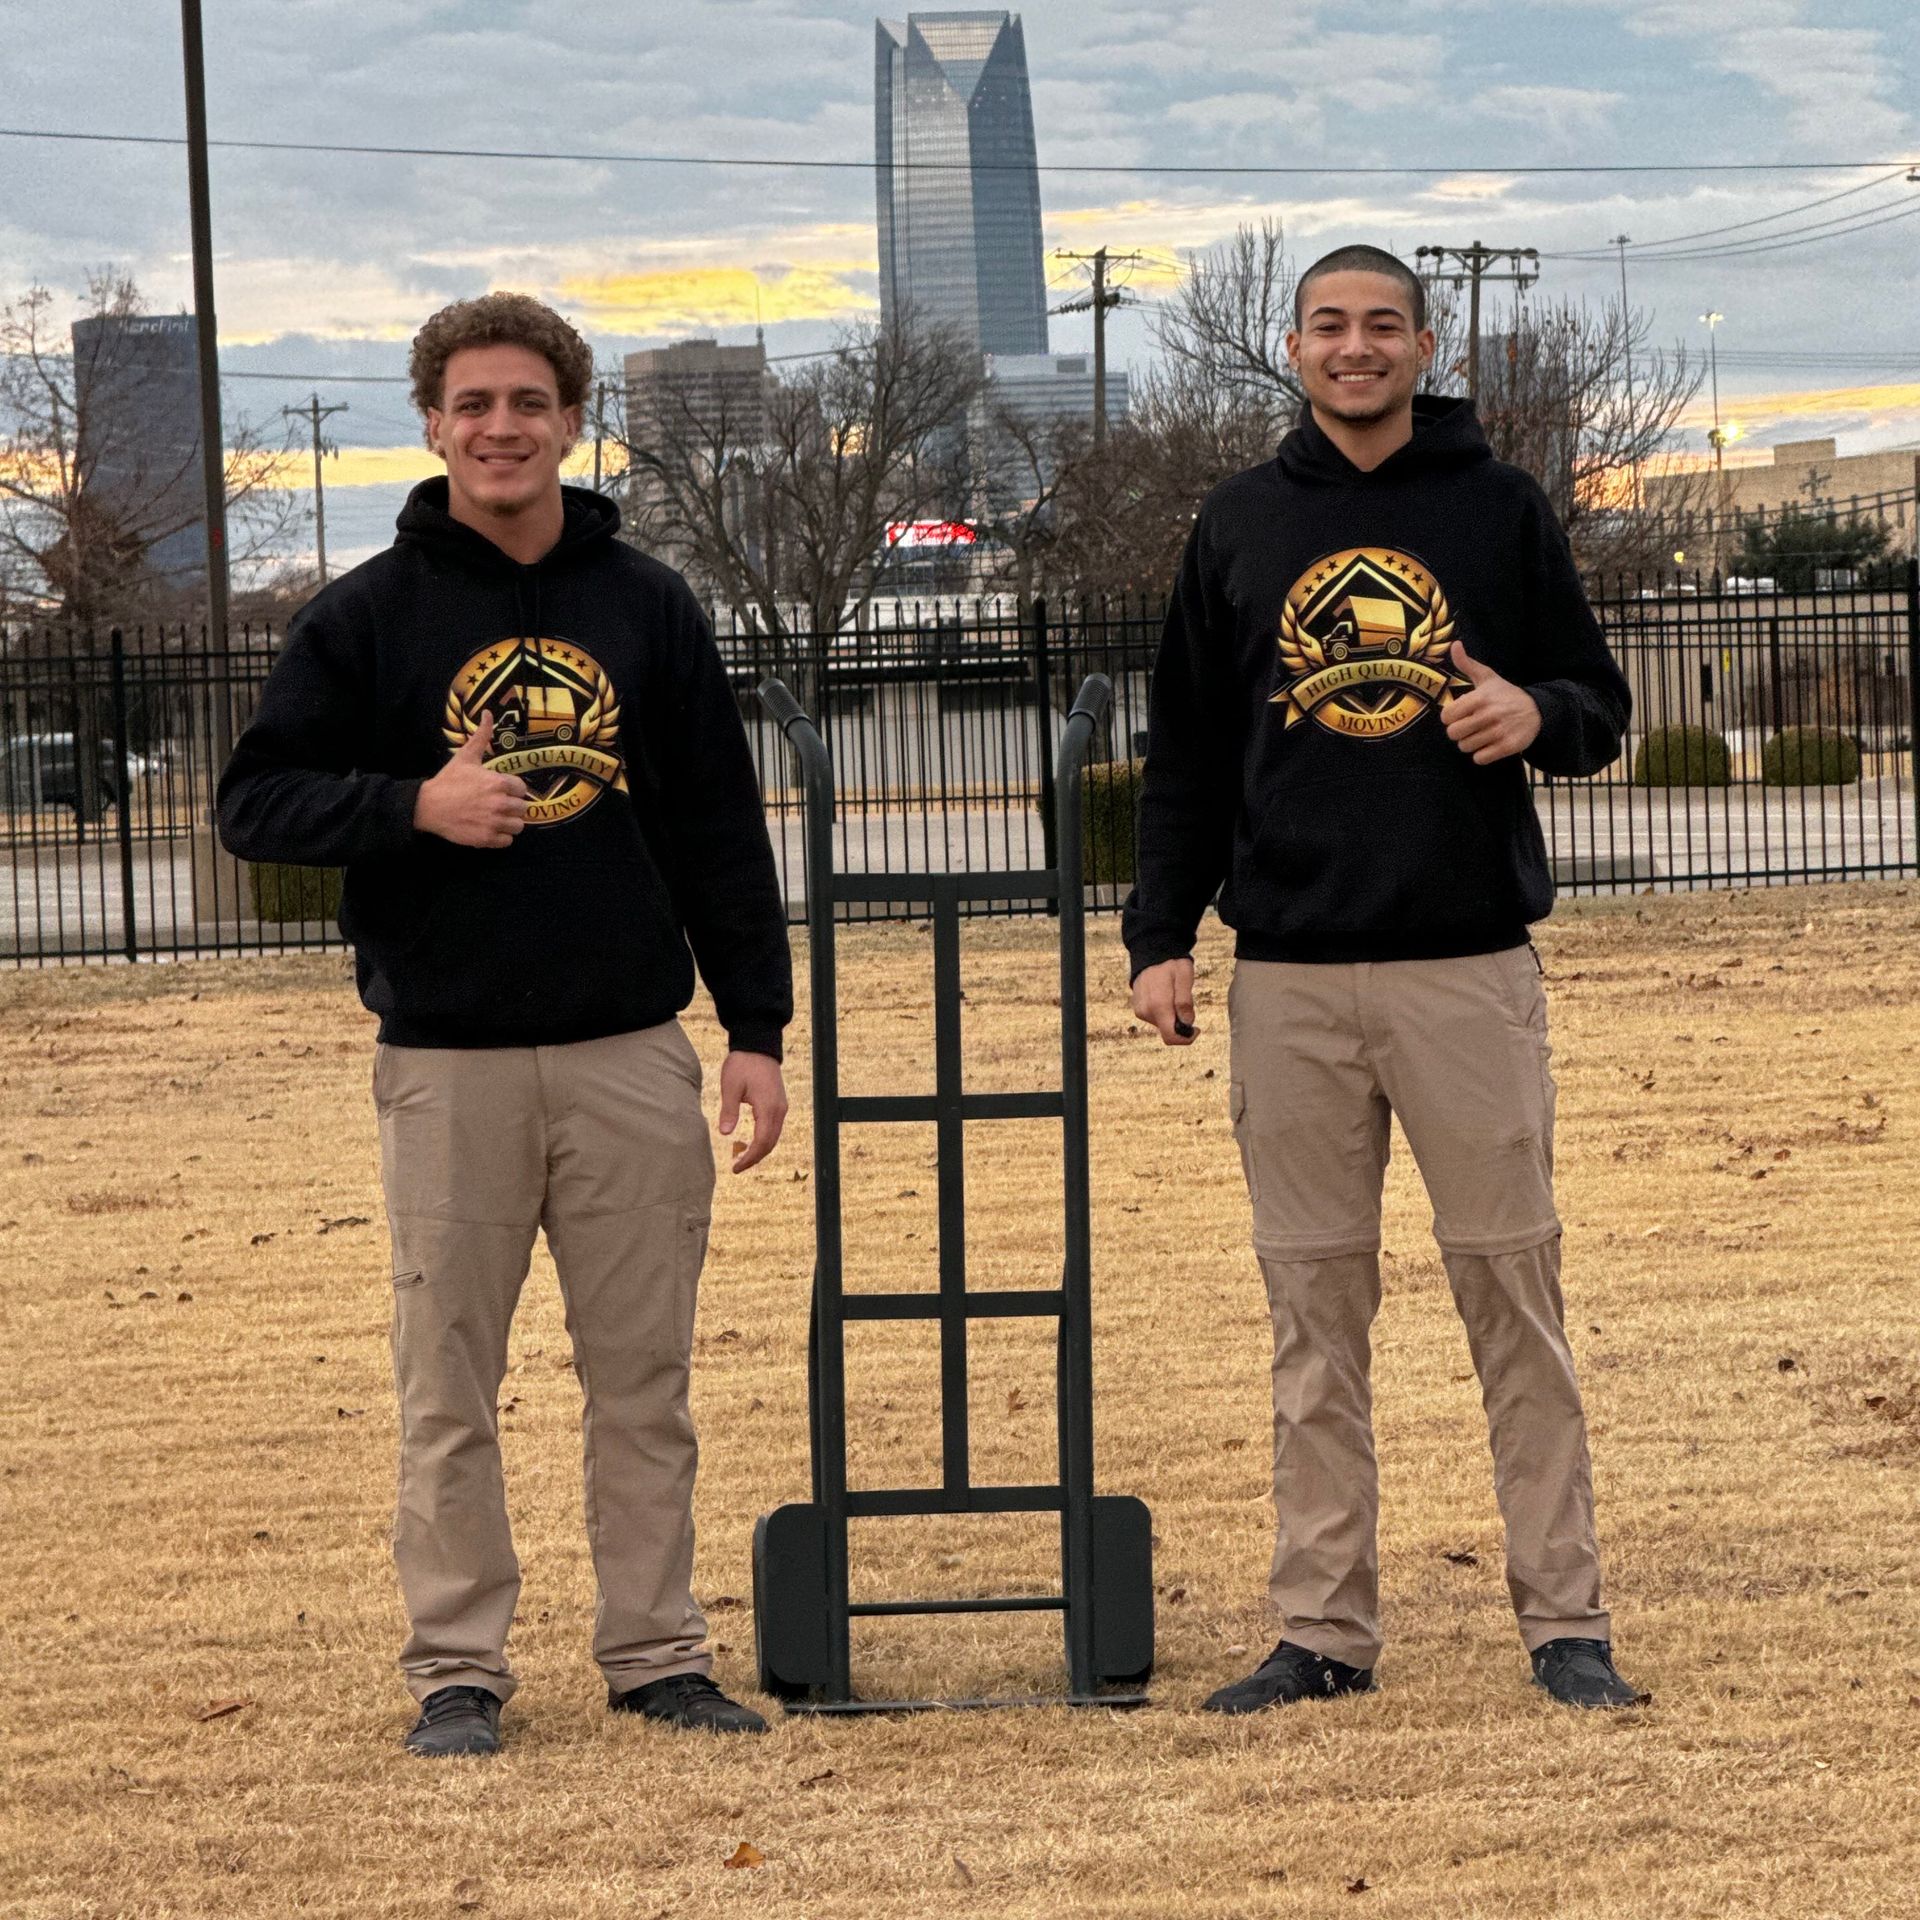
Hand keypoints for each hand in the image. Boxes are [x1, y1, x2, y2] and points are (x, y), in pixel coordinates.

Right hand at [414, 711, 531, 846]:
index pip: (522, 789)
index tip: (499, 790)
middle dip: (511, 806)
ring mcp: (494, 823)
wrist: (428, 806)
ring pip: (518, 826)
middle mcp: (501, 804)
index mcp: (500, 783)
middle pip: (523, 809)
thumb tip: (488, 713)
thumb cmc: (449, 781)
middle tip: (496, 804)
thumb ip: (482, 737)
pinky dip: (500, 837)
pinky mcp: (487, 839)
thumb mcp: (466, 757)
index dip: (511, 790)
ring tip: (494, 817)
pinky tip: (488, 828)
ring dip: (509, 823)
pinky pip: (507, 841)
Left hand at [719, 1051, 786, 1171]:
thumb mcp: (730, 1087)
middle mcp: (779, 1110)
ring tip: (743, 1158)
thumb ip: (729, 1111)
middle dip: (755, 1158)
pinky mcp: (779, 1103)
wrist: (758, 1046)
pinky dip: (765, 1139)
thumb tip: (725, 1133)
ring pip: (774, 1137)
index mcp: (768, 1108)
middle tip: (737, 1167)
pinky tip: (752, 1142)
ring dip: (761, 1150)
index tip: (736, 1167)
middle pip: (770, 1143)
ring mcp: (781, 1107)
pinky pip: (774, 1128)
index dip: (750, 1158)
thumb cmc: (743, 1064)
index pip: (762, 1142)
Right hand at [1131, 957, 1196, 1045]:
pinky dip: (1164, 1011)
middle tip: (1185, 1001)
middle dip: (1180, 1022)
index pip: (1171, 1037)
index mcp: (1159, 1006)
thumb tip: (1187, 1023)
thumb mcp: (1184, 976)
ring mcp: (1140, 1011)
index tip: (1195, 1028)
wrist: (1150, 953)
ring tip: (1173, 994)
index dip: (1186, 1038)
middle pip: (1168, 1031)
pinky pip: (1155, 1017)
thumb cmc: (1170, 964)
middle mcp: (1146, 1011)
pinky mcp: (1138, 1009)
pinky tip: (1164, 994)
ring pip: (1162, 1024)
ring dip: (1172, 1015)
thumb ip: (1185, 1001)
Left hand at [1444, 642, 1541, 764]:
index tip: (1459, 715)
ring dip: (1470, 743)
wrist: (1537, 710)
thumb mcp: (1488, 677)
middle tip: (1468, 727)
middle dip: (1458, 732)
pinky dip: (1481, 754)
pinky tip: (1489, 744)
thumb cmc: (1505, 694)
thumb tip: (1454, 645)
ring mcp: (1499, 731)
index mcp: (1480, 697)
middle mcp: (1489, 714)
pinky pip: (1480, 759)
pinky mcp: (1508, 746)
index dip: (1450, 717)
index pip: (1447, 716)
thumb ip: (1467, 664)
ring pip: (1465, 747)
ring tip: (1480, 734)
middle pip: (1453, 734)